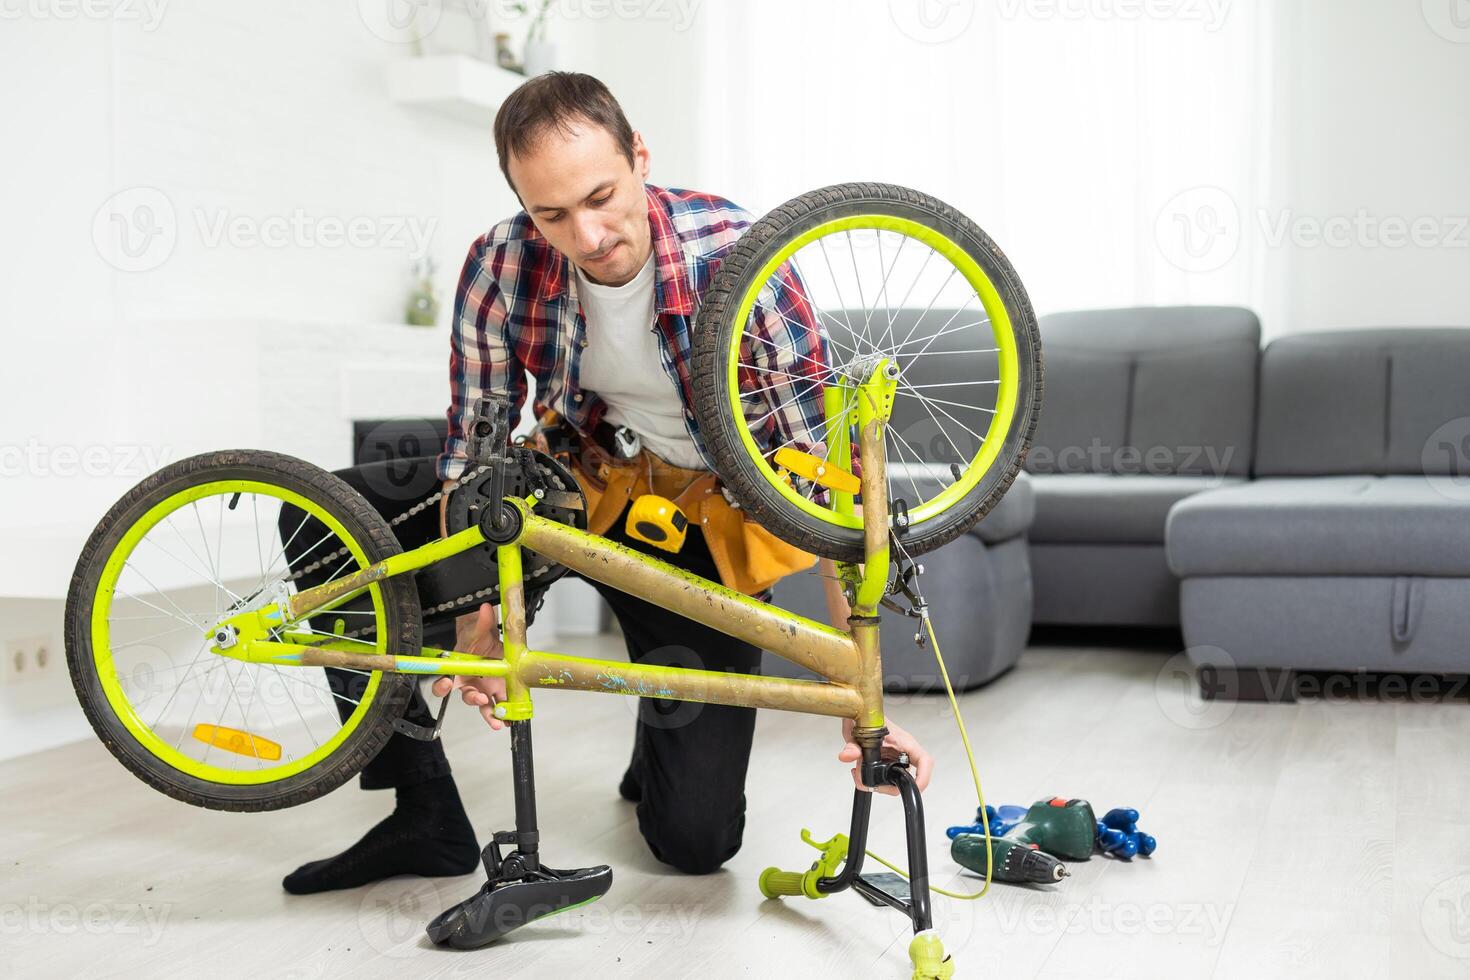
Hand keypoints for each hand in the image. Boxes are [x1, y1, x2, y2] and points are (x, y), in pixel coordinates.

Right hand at [430, 602, 507, 730]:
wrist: (489, 639)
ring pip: (485, 706)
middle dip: (474, 702)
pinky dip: (505, 712)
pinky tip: (512, 718)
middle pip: (468, 698)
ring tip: (498, 722)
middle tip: (481, 701)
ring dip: (491, 715)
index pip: (444, 683)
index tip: (448, 683)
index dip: (442, 686)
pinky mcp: (498, 690)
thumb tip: (484, 609)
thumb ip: (482, 621)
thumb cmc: (477, 637)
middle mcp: (470, 683)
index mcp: (458, 671)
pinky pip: (501, 703)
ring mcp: (485, 688)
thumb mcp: (479, 628)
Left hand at [836, 717, 933, 796]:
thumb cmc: (866, 718)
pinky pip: (884, 779)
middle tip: (870, 783)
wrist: (860, 714)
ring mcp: (896, 758)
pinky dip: (871, 780)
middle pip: (908, 778)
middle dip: (888, 786)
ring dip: (876, 784)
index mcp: (904, 742)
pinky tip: (859, 772)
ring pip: (894, 781)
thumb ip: (852, 744)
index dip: (923, 777)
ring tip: (859, 774)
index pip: (924, 761)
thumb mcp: (856, 731)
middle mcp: (903, 751)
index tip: (913, 788)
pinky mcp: (887, 763)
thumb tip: (849, 755)